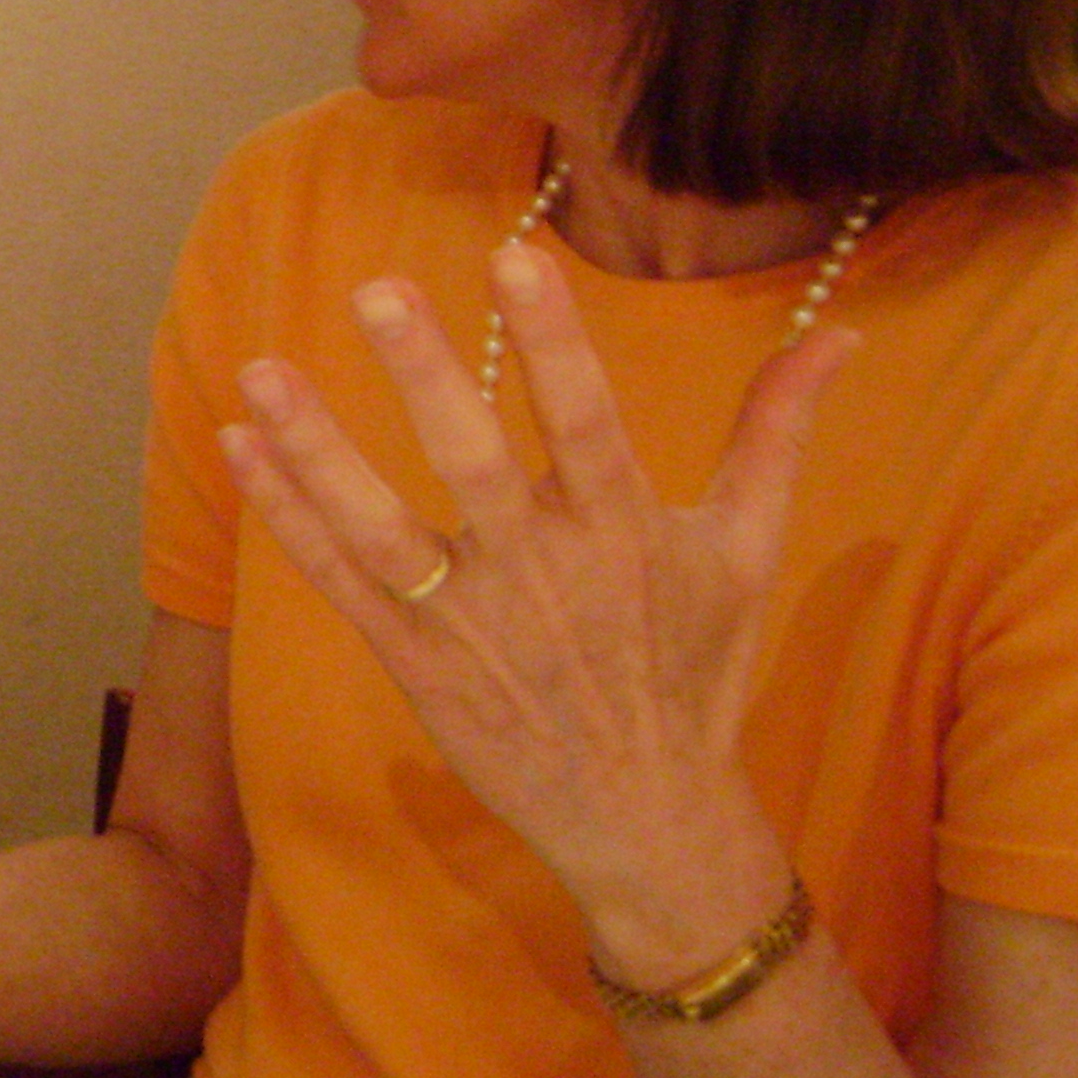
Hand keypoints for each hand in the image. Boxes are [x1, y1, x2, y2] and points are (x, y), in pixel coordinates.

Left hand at [217, 241, 855, 964]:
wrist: (648, 821)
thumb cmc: (695, 670)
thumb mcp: (746, 550)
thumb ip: (776, 434)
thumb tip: (839, 331)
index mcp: (624, 531)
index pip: (587, 421)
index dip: (554, 342)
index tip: (515, 256)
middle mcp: (543, 570)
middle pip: (475, 464)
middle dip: (427, 377)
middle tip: (375, 290)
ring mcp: (471, 621)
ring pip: (383, 528)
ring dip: (319, 452)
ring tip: (259, 375)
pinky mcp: (416, 665)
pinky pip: (340, 583)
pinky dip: (286, 519)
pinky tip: (238, 448)